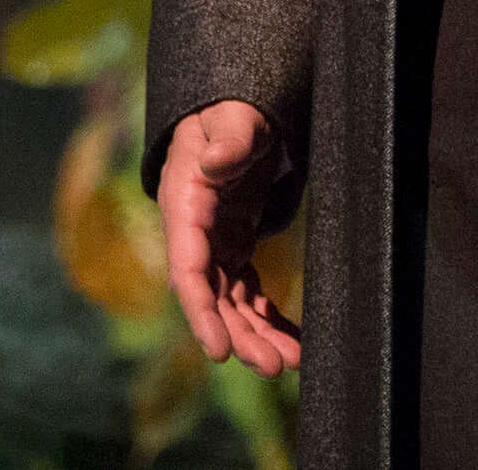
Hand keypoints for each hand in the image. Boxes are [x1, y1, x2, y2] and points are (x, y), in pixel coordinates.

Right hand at [159, 99, 299, 374]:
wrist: (230, 109)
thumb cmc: (228, 110)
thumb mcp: (230, 116)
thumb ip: (228, 137)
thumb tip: (215, 162)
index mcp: (185, 204)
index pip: (187, 267)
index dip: (201, 312)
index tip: (218, 350)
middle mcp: (195, 234)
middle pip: (212, 297)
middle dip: (239, 335)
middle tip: (273, 367)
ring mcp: (215, 244)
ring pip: (232, 303)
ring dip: (257, 335)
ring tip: (289, 364)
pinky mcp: (235, 246)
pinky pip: (249, 292)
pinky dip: (267, 318)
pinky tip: (291, 343)